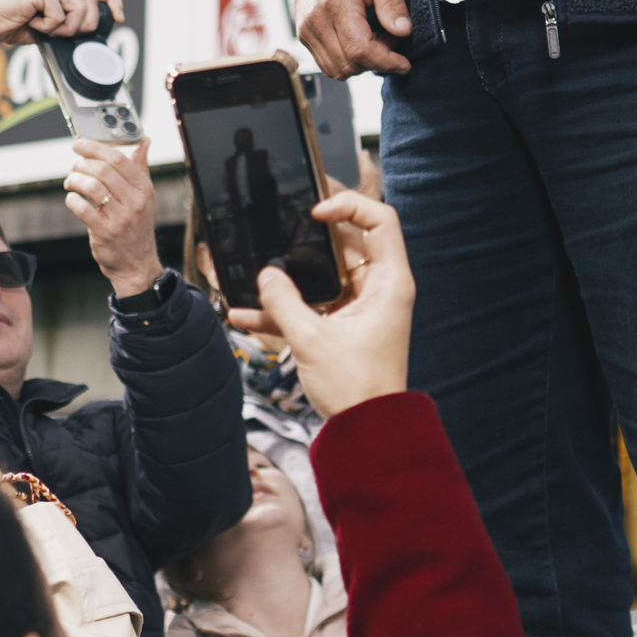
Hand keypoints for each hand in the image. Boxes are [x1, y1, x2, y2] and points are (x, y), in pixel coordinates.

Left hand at [65, 139, 163, 294]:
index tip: (79, 144)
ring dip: (75, 180)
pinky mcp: (105, 232)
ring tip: (70, 182)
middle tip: (73, 166)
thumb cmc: (137, 226)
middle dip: (82, 164)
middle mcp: (135, 202)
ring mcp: (121, 218)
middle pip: (103, 170)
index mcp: (144, 189)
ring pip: (91, 187)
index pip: (119, 159)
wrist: (137, 264)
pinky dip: (72, 200)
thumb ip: (141, 168)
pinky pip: (82, 209)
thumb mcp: (145, 197)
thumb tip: (144, 141)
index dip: (95, 148)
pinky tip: (71, 198)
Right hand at [254, 186, 413, 415]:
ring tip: (258, 268)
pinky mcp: (342, 324)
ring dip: (292, 275)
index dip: (350, 205)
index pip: (381, 220)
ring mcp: (359, 305)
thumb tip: (264, 275)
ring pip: (323, 273)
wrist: (364, 431)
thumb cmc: (357, 389)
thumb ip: (283, 303)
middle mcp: (378, 288)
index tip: (316, 212)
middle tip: (282, 222)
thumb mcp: (313, 340)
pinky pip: (312, 303)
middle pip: (346, 241)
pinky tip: (248, 313)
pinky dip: (285, 306)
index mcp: (388, 283)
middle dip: (310, 235)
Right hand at [293, 0, 413, 77]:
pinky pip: (326, 62)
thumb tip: (404, 31)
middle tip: (390, 37)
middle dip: (376, 61)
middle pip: (348, 65)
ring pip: (336, 69)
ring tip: (374, 37)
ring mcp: (305, 29)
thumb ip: (392, 3)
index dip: (385, 62)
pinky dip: (347, 59)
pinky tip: (359, 38)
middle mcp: (314, 20)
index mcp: (335, 3)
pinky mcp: (303, 33)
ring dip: (361, 63)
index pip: (359, 50)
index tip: (404, 63)